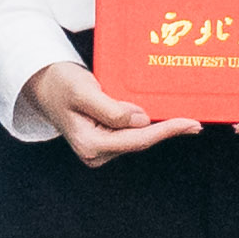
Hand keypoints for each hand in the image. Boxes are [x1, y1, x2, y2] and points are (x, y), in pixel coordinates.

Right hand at [22, 58, 192, 168]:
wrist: (43, 85)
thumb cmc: (60, 84)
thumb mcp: (84, 91)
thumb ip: (111, 109)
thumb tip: (142, 120)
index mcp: (90, 144)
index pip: (137, 139)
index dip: (166, 131)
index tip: (190, 124)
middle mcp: (96, 153)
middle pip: (140, 141)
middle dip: (165, 129)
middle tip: (195, 122)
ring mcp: (100, 150)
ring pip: (137, 138)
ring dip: (157, 126)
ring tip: (182, 119)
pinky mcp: (104, 142)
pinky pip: (131, 133)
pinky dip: (146, 124)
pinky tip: (160, 117)